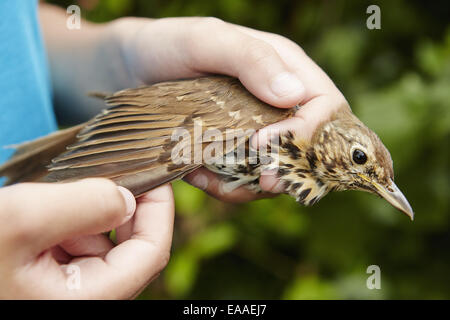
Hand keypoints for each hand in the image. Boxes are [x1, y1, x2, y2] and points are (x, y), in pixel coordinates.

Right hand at [0, 179, 173, 298]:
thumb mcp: (21, 220)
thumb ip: (83, 205)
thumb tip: (126, 198)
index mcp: (86, 300)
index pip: (151, 253)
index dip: (160, 210)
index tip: (154, 173)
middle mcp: (81, 300)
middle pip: (128, 248)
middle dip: (121, 205)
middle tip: (108, 171)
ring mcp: (62, 291)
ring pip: (99, 243)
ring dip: (89, 212)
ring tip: (59, 193)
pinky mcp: (43, 280)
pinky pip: (73, 246)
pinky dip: (68, 221)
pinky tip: (44, 209)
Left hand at [112, 17, 348, 200]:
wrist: (131, 68)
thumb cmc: (167, 45)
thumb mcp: (205, 41)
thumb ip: (250, 59)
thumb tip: (293, 95)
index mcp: (284, 68)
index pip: (324, 107)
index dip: (307, 134)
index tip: (264, 146)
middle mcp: (277, 102)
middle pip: (308, 147)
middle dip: (285, 170)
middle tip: (258, 182)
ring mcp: (257, 129)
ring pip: (277, 170)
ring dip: (250, 184)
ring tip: (210, 177)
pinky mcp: (234, 150)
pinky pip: (245, 179)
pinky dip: (226, 186)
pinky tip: (198, 175)